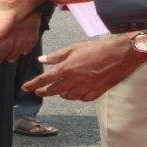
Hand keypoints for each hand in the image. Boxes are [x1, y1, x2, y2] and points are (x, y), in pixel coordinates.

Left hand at [23, 37, 146, 101]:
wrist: (120, 55)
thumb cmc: (98, 48)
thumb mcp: (74, 48)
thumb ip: (57, 55)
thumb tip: (42, 60)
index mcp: (67, 68)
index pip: (45, 79)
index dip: (33, 84)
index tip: (25, 87)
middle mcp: (75, 81)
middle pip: (54, 91)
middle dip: (44, 92)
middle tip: (38, 91)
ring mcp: (86, 88)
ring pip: (68, 96)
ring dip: (61, 94)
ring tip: (59, 89)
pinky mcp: (96, 92)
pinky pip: (82, 98)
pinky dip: (77, 96)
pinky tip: (76, 92)